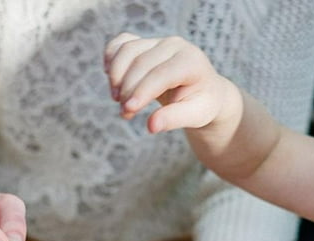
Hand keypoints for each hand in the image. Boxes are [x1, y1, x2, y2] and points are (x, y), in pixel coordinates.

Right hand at [104, 33, 232, 134]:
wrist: (202, 91)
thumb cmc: (200, 104)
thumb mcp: (195, 116)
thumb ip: (174, 119)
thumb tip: (151, 126)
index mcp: (191, 61)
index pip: (161, 74)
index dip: (142, 91)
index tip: (128, 110)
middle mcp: (174, 45)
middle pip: (141, 62)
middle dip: (128, 89)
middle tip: (125, 114)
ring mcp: (158, 41)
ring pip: (127, 50)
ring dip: (116, 76)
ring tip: (117, 100)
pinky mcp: (146, 42)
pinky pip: (121, 43)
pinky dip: (111, 58)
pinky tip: (110, 78)